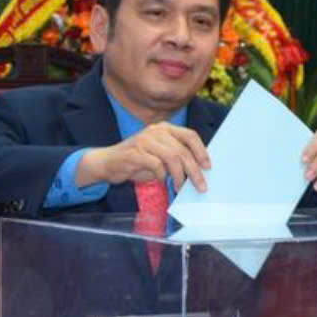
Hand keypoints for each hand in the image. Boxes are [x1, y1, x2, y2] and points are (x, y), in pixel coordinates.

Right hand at [77, 122, 210, 191]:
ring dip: (180, 176)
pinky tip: (162, 182)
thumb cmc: (138, 162)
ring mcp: (144, 140)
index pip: (190, 135)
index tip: (208, 167)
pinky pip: (157, 165)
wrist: (107, 163)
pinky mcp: (135, 152)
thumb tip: (199, 170)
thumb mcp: (161, 157)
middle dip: (195, 171)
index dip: (201, 151)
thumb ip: (177, 158)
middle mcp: (155, 131)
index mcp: (165, 129)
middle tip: (200, 186)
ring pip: (172, 157)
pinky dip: (163, 176)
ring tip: (180, 188)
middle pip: (183, 150)